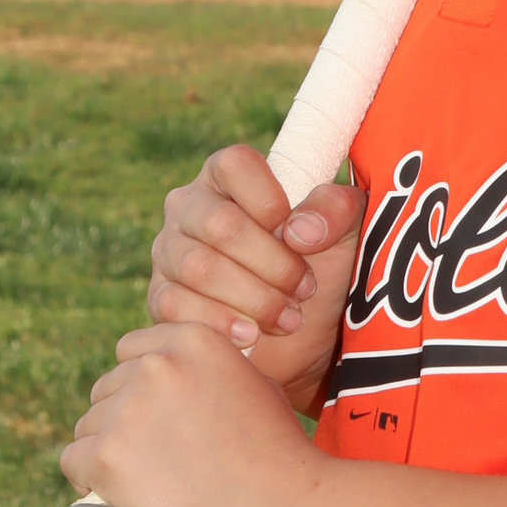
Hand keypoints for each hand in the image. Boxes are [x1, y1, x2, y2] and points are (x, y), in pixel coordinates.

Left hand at [60, 322, 330, 506]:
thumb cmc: (279, 457)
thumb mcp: (257, 385)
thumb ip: (218, 369)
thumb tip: (191, 377)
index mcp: (192, 339)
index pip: (132, 352)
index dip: (138, 387)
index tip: (154, 421)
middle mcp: (156, 365)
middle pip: (106, 389)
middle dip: (120, 421)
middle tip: (152, 462)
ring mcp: (128, 409)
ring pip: (87, 427)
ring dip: (104, 452)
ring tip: (143, 485)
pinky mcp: (107, 456)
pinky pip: (73, 462)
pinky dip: (85, 480)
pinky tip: (108, 495)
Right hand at [148, 144, 362, 407]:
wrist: (304, 342)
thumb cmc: (322, 272)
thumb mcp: (346, 235)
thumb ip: (337, 210)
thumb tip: (299, 230)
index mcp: (230, 176)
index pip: (235, 165)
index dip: (271, 202)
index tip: (299, 236)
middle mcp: (190, 206)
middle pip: (219, 224)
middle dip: (273, 264)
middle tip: (305, 289)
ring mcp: (169, 251)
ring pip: (198, 268)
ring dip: (254, 299)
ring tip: (288, 319)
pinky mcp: (161, 297)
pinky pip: (176, 306)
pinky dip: (223, 324)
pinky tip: (252, 335)